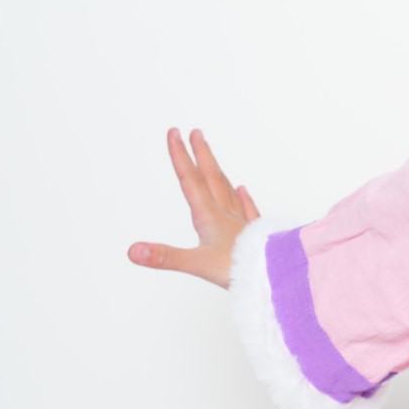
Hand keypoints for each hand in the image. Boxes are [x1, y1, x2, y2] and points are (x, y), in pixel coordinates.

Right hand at [130, 127, 258, 288]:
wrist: (274, 275)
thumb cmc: (238, 270)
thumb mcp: (196, 264)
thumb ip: (164, 256)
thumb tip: (134, 251)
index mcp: (209, 216)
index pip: (190, 180)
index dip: (180, 156)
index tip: (174, 133)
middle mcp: (226, 214)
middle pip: (211, 177)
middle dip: (200, 154)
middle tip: (195, 132)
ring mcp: (241, 223)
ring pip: (227, 189)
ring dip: (217, 170)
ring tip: (211, 157)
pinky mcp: (255, 234)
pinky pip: (247, 209)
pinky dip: (242, 197)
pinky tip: (243, 190)